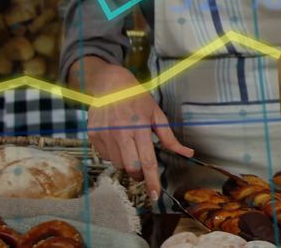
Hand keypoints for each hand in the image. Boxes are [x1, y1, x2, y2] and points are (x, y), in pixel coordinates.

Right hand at [74, 59, 193, 200]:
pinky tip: (118, 140)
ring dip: (127, 162)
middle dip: (139, 174)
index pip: (147, 162)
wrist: (109, 84)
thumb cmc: (137, 98)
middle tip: (144, 167)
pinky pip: (106, 156)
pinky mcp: (93, 136)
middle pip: (131, 167)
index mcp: (139, 128)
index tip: (155, 195)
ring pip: (117, 164)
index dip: (152, 181)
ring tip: (130, 144)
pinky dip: (115, 154)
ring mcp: (104, 135)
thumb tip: (187, 153)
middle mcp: (120, 133)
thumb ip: (170, 138)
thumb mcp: (157, 114)